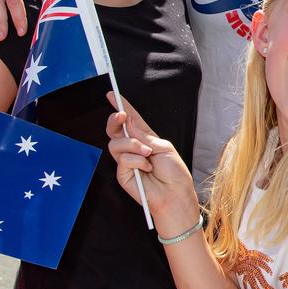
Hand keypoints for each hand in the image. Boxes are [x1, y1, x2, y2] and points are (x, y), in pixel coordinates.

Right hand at [105, 92, 198, 228]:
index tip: (112, 94)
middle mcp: (133, 149)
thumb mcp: (163, 147)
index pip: (131, 120)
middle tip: (120, 116)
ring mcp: (127, 161)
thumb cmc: (174, 173)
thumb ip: (144, 135)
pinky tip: (146, 168)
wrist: (175, 194)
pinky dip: (136, 160)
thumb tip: (127, 123)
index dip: (122, 107)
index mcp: (145, 139)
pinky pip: (123, 159)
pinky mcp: (123, 174)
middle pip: (115, 130)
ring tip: (148, 154)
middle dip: (115, 120)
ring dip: (133, 145)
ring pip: (116, 143)